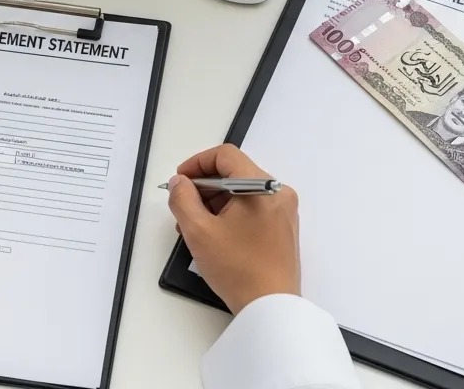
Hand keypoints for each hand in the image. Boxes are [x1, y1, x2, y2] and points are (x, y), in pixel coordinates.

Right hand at [166, 144, 300, 314]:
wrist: (271, 307)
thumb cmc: (238, 270)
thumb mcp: (199, 231)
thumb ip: (182, 199)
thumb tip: (180, 183)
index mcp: (262, 187)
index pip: (226, 155)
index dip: (197, 163)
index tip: (181, 181)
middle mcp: (278, 194)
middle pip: (234, 173)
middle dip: (204, 187)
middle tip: (183, 207)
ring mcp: (284, 212)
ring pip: (242, 192)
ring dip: (215, 202)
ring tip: (195, 227)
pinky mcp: (284, 229)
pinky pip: (253, 209)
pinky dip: (231, 214)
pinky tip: (214, 235)